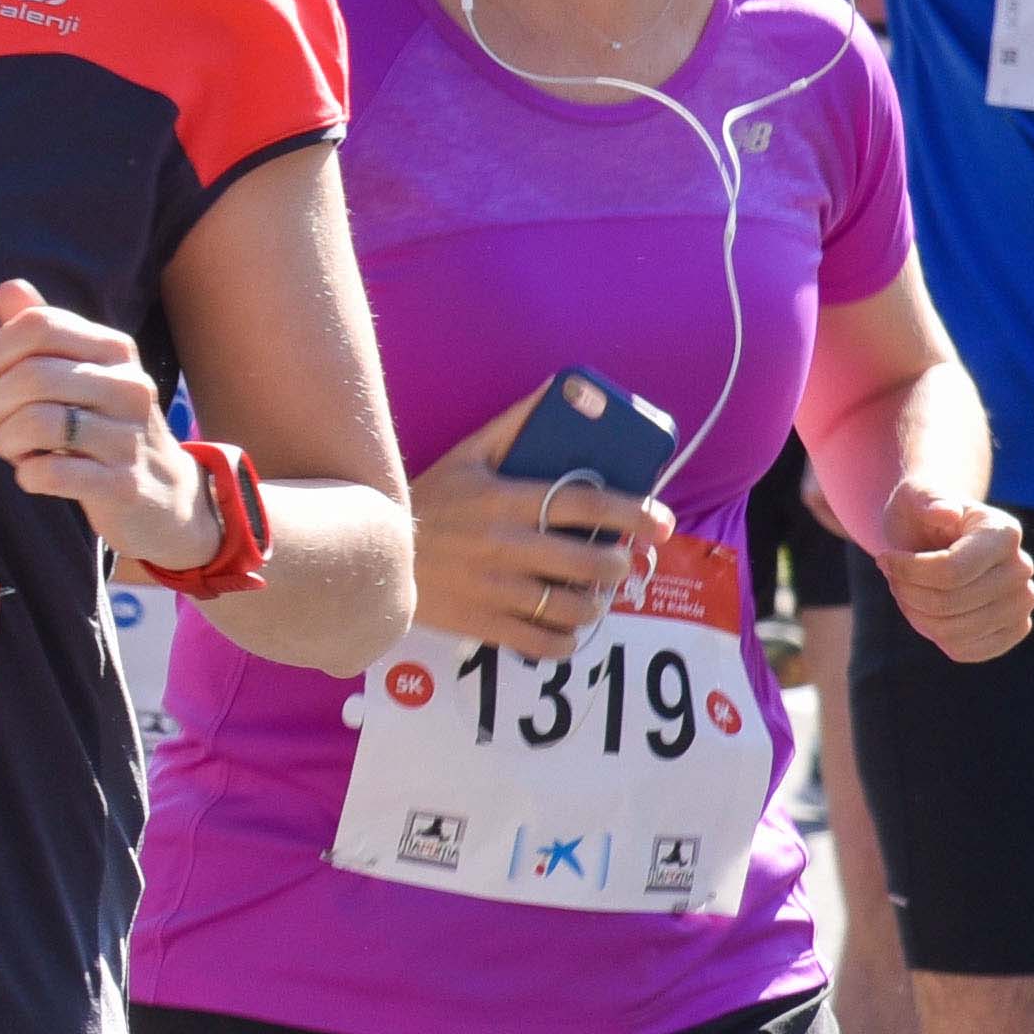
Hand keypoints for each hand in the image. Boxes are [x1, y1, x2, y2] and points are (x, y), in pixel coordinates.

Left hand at [0, 279, 213, 571]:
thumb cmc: (104, 425)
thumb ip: (43, 331)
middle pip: (32, 375)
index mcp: (115, 350)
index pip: (38, 325)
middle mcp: (128, 387)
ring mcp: (129, 437)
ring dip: (7, 441)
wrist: (164, 495)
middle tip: (1, 422)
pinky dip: (27, 474)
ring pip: (37, 423)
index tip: (2, 377)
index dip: (0, 351)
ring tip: (16, 450)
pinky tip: (34, 474)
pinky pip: (50, 473)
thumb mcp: (80, 372)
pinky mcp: (122, 485)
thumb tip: (7, 288)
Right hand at [409, 381, 674, 661]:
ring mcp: (496, 589)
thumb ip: (516, 425)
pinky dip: (565, 641)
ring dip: (596, 604)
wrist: (372, 553)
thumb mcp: (467, 455)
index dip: (634, 512)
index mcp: (506, 499)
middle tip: (621, 562)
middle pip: (591, 562)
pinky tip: (564, 628)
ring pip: (573, 608)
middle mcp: (506, 545)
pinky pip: (543, 644)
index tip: (662, 521)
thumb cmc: (429, 499)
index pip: (588, 504)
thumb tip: (565, 390)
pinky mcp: (483, 623)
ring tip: (593, 596)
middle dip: (619, 565)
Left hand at [869, 481, 1033, 663]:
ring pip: (955, 631)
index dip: (907, 572)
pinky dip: (936, 637)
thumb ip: (927, 499)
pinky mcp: (1014, 629)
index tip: (884, 559)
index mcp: (1003, 531)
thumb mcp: (914, 496)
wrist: (937, 534)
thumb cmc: (922, 514)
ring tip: (907, 592)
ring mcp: (1022, 602)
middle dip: (906, 592)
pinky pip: (968, 651)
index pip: (951, 571)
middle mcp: (1021, 568)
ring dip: (916, 615)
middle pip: (950, 603)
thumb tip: (946, 511)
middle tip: (892, 576)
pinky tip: (927, 613)